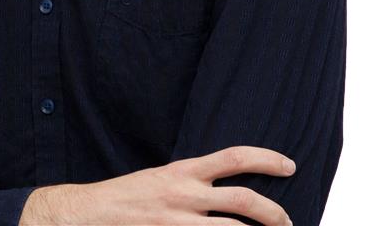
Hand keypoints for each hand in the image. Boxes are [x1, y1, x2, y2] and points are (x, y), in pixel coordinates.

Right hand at [20, 146, 294, 224]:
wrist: (89, 214)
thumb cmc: (126, 197)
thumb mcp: (160, 180)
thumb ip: (191, 183)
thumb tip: (221, 191)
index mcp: (182, 172)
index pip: (233, 157)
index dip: (265, 158)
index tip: (288, 164)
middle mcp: (185, 194)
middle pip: (243, 199)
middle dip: (273, 212)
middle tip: (288, 221)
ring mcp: (178, 222)